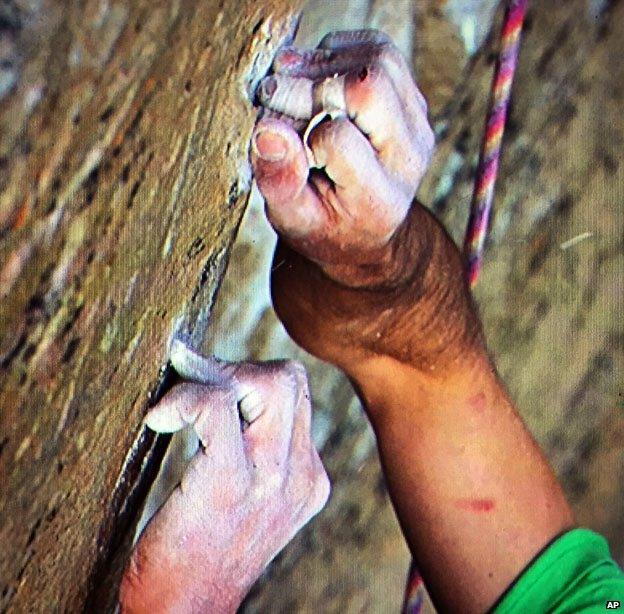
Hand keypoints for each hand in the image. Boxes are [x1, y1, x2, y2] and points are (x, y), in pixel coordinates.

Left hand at [119, 343, 329, 613]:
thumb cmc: (201, 553)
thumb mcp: (247, 500)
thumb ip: (253, 452)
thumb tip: (220, 390)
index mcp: (307, 477)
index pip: (294, 394)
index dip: (249, 377)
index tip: (207, 381)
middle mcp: (300, 474)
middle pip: (289, 377)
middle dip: (236, 368)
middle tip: (193, 381)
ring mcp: (272, 478)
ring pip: (265, 381)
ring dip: (213, 378)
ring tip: (177, 404)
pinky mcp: (231, 483)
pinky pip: (216, 407)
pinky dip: (184, 400)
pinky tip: (160, 420)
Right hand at [251, 30, 482, 375]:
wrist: (366, 232)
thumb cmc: (323, 228)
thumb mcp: (293, 221)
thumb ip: (280, 181)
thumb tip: (268, 128)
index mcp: (378, 198)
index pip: (337, 137)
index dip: (295, 128)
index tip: (272, 134)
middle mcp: (408, 158)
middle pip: (368, 86)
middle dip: (311, 82)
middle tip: (273, 92)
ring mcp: (417, 127)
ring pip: (377, 59)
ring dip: (325, 62)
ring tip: (290, 83)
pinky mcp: (413, 104)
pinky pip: (380, 52)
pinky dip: (342, 53)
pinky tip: (316, 79)